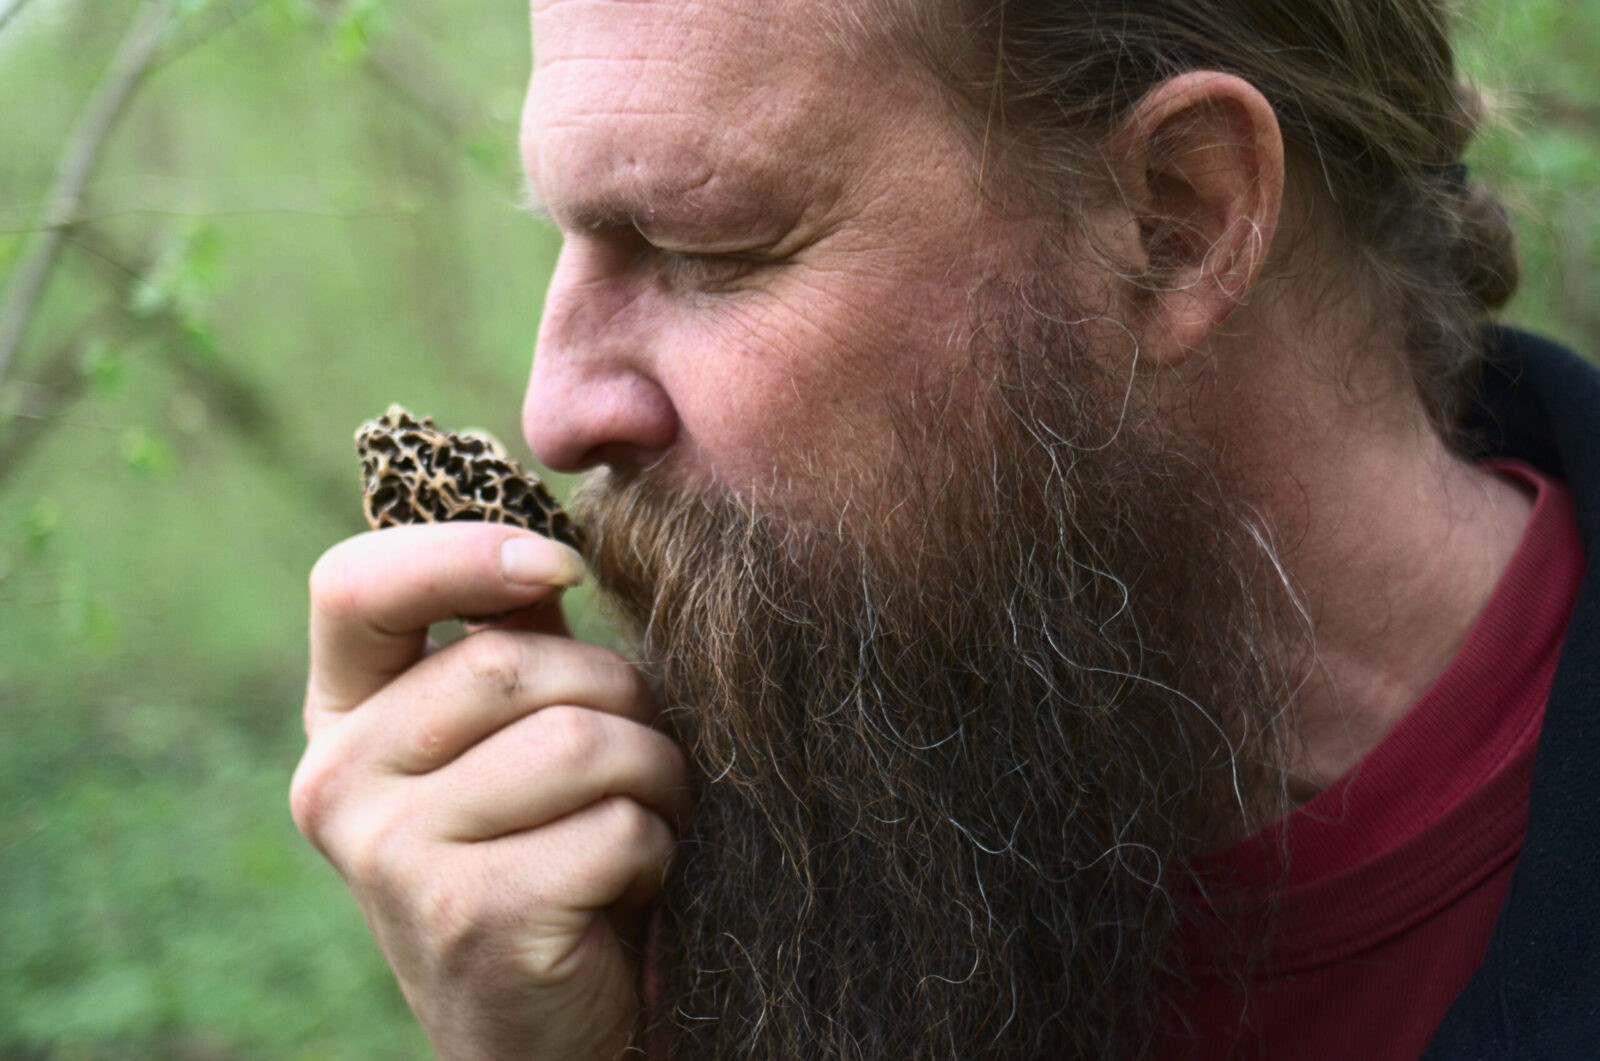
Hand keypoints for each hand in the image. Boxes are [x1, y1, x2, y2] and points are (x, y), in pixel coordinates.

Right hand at [291, 523, 686, 1059]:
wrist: (545, 1031)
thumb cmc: (547, 857)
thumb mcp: (514, 744)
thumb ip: (516, 641)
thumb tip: (554, 529)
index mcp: (344, 722)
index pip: (353, 585)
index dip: (462, 552)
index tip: (561, 569)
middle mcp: (338, 783)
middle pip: (514, 660)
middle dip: (621, 698)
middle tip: (638, 759)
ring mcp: (392, 855)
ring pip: (582, 739)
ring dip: (654, 777)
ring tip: (641, 821)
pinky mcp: (468, 914)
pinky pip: (615, 825)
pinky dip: (656, 849)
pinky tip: (628, 888)